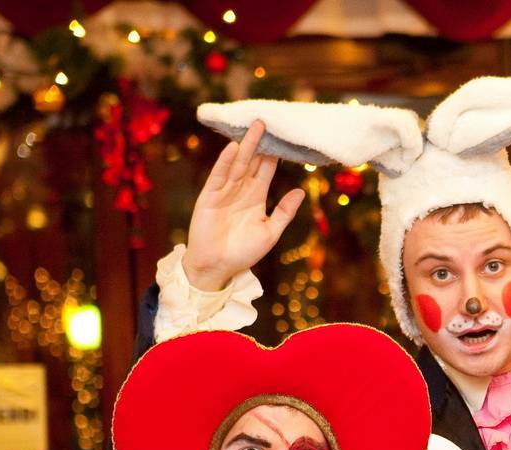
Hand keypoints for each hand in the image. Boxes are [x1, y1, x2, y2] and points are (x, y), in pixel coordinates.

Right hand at [182, 120, 305, 290]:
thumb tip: (301, 191)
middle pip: (252, 162)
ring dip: (246, 146)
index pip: (266, 170)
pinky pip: (219, 176)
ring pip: (238, 164)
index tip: (284, 137)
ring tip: (255, 127)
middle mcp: (241, 190)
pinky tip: (235, 148)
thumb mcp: (270, 232)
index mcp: (256, 197)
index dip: (274, 155)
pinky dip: (226, 162)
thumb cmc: (243, 252)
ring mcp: (224, 191)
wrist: (218, 266)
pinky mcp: (209, 196)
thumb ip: (284, 212)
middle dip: (260, 143)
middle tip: (269, 122)